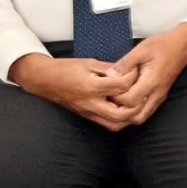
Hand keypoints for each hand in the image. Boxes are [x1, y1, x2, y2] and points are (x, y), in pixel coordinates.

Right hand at [9, 54, 141, 131]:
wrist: (44, 80)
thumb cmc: (66, 68)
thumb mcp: (90, 63)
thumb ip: (110, 68)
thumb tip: (129, 70)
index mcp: (91, 86)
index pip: (121, 86)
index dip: (133, 78)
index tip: (137, 71)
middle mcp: (90, 103)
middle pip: (121, 114)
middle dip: (136, 106)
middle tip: (142, 93)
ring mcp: (88, 112)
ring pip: (115, 124)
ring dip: (129, 116)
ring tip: (136, 103)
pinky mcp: (87, 116)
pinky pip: (107, 124)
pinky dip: (120, 120)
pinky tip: (125, 109)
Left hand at [106, 23, 186, 125]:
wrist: (183, 46)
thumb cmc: (163, 45)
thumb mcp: (141, 49)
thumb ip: (125, 63)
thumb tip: (109, 75)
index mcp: (152, 82)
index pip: (130, 101)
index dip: (117, 97)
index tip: (111, 87)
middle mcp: (157, 93)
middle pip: (137, 117)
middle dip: (121, 113)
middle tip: (112, 99)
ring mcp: (159, 96)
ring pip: (142, 118)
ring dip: (127, 115)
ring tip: (117, 103)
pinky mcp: (160, 96)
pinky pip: (146, 112)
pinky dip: (134, 112)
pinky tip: (126, 103)